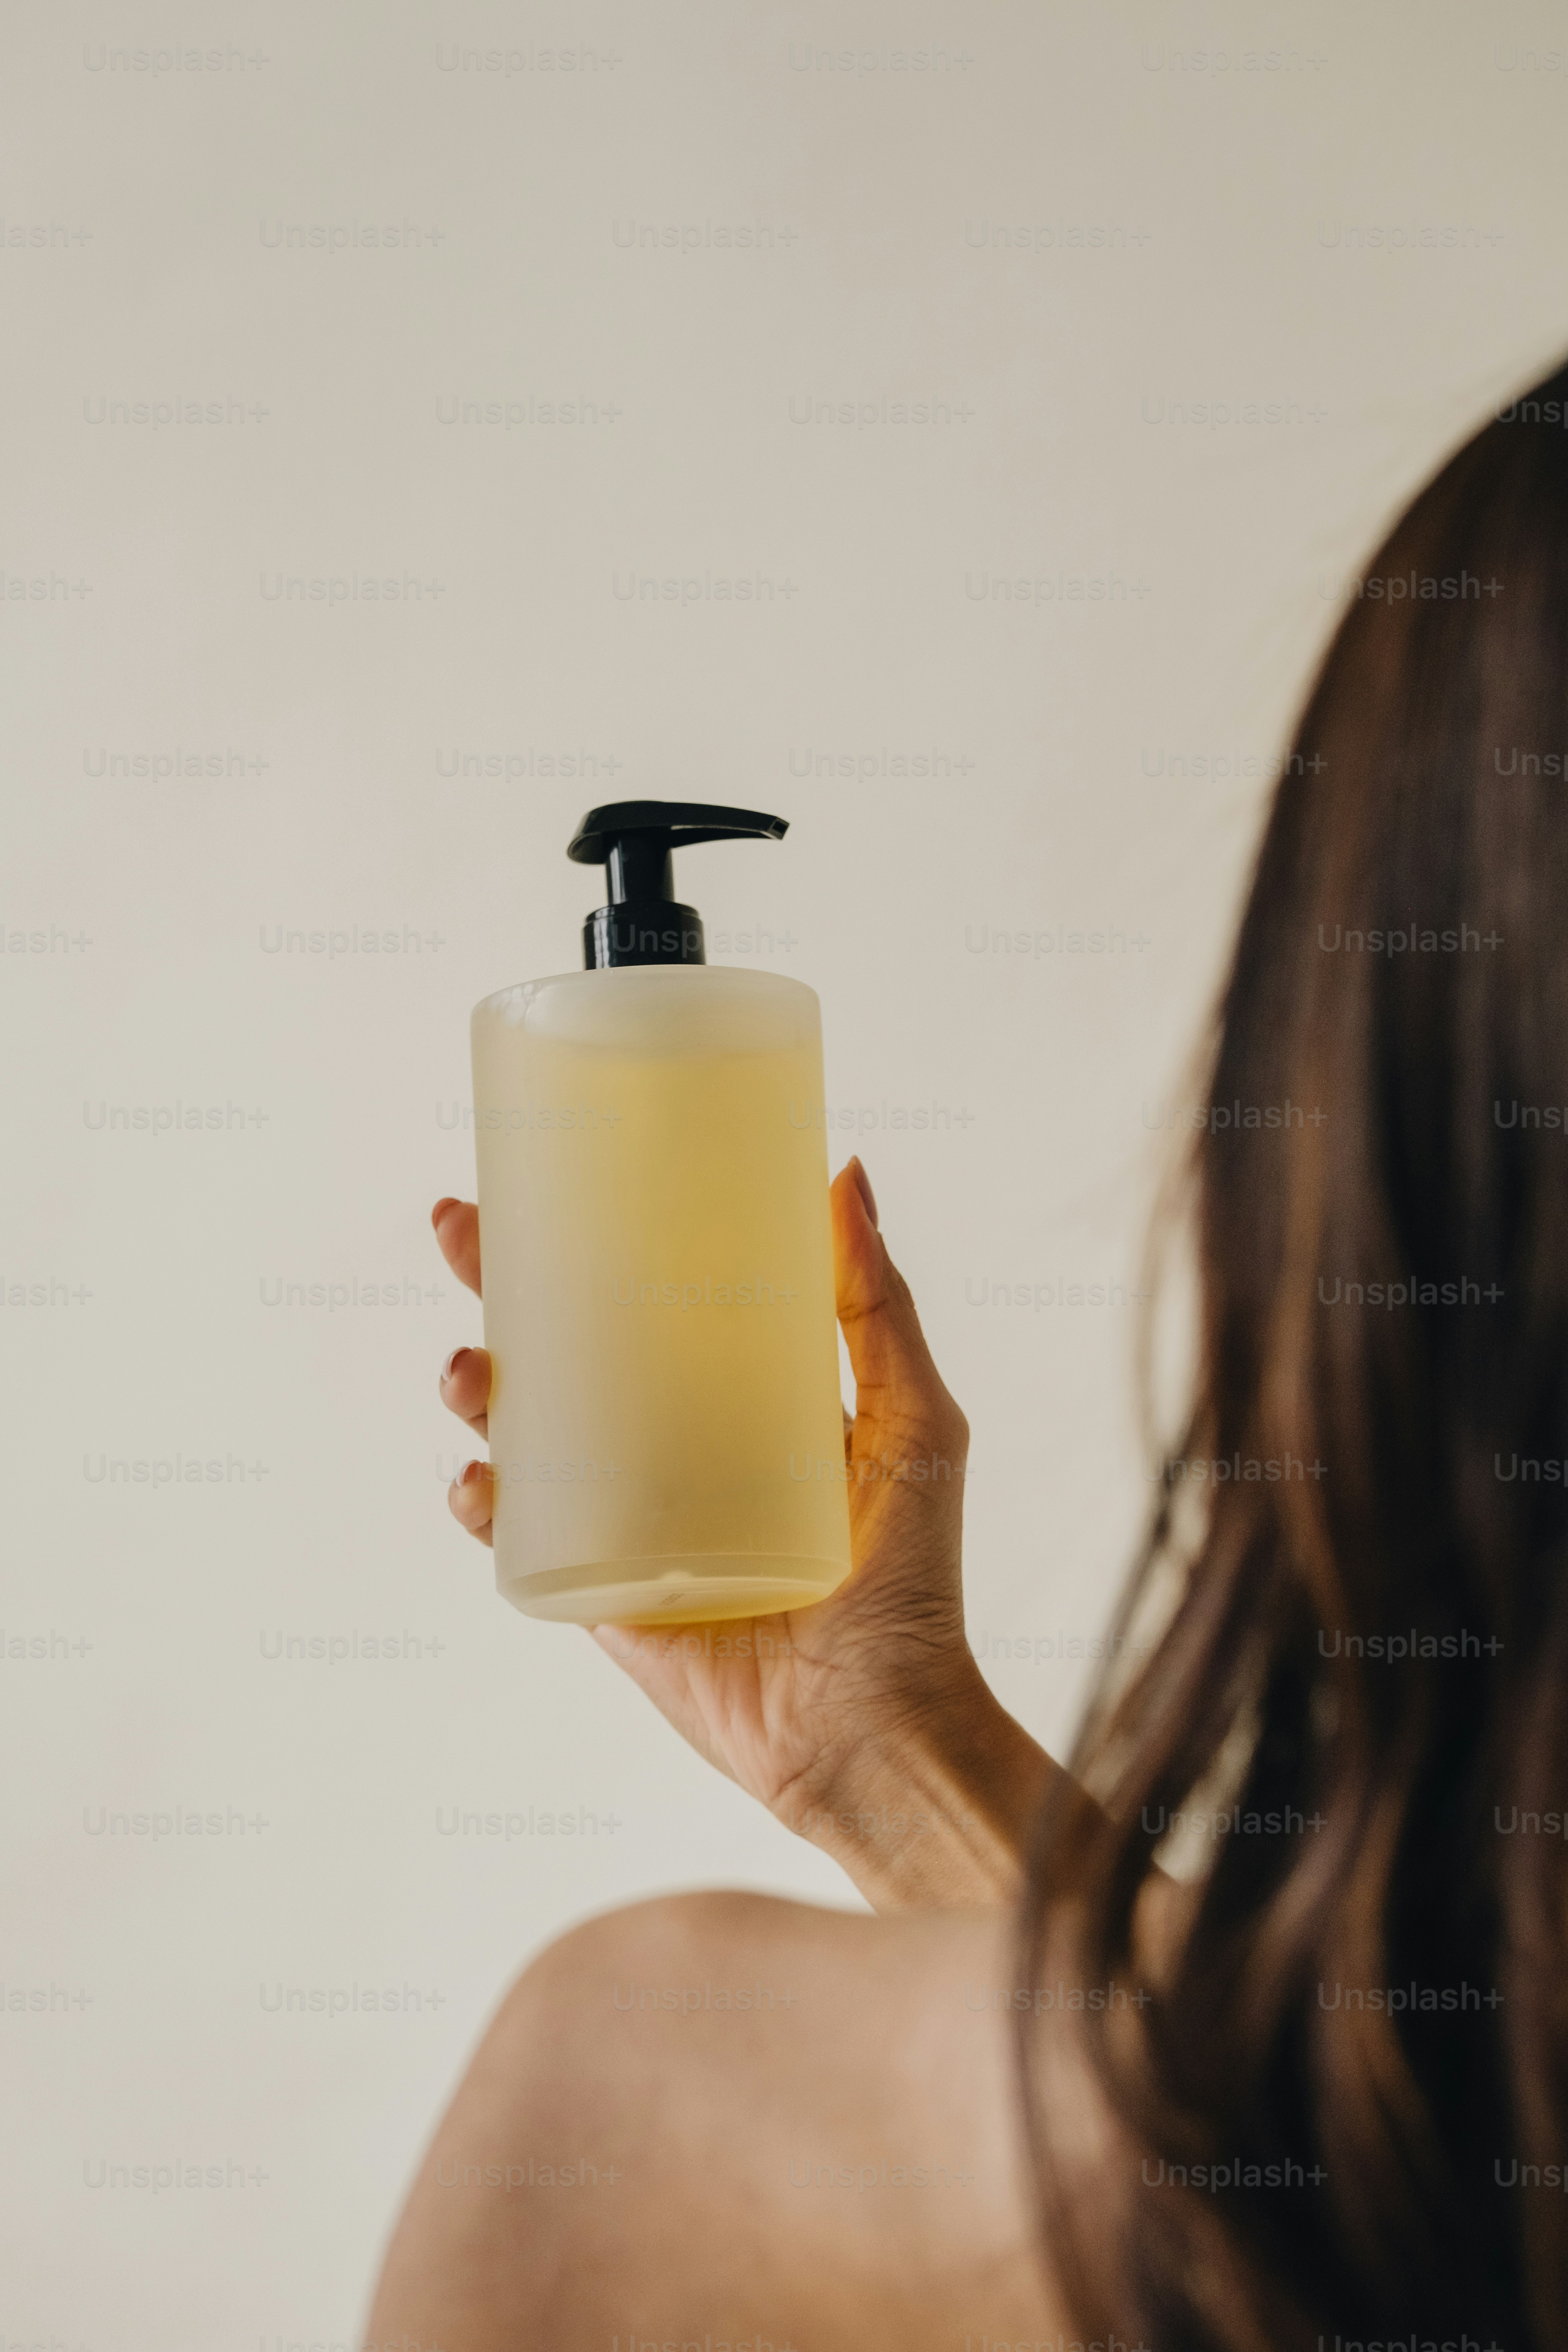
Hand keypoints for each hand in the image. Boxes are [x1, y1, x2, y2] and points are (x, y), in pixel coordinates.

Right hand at [432, 1161, 1054, 1907]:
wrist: (880, 1729)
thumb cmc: (915, 1580)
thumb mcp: (913, 1420)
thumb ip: (878, 1306)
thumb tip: (846, 1173)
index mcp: (739, 1398)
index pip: (648, 1297)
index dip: (590, 1240)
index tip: (541, 1175)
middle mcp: (675, 1448)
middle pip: (565, 1348)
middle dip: (497, 1285)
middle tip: (457, 1228)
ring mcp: (629, 1519)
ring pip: (525, 1434)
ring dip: (477, 1389)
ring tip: (470, 1368)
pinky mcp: (600, 1595)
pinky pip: (522, 1537)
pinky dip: (485, 1503)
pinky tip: (477, 1478)